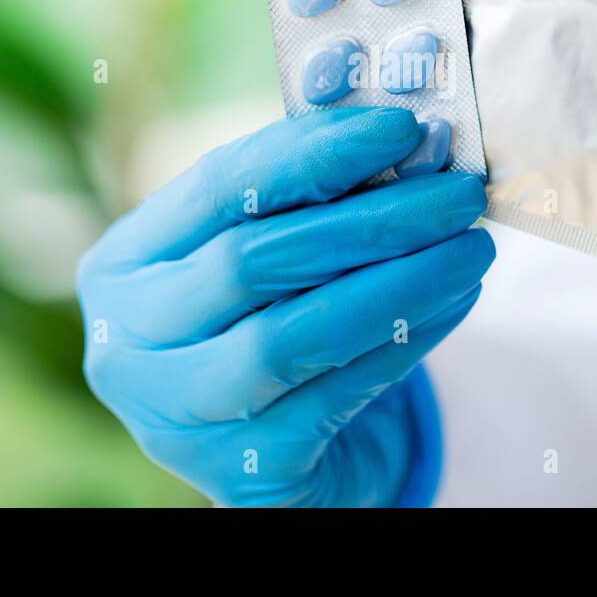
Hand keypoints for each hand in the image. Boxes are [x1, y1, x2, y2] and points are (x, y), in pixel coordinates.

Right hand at [78, 107, 493, 506]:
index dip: (313, 150)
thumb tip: (415, 145)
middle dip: (372, 220)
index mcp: (123, 263)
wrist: (275, 447)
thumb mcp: (264, 253)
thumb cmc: (269, 318)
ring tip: (473, 247)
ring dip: (400, 282)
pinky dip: (407, 340)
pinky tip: (456, 300)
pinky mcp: (241, 470)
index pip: (218, 187)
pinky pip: (339, 393)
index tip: (401, 127)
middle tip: (459, 193)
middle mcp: (129, 341)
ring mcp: (177, 414)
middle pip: (255, 261)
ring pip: (296, 335)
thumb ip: (314, 196)